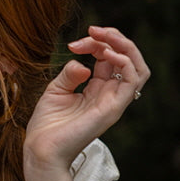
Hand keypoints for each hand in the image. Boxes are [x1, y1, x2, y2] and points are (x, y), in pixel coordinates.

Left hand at [25, 26, 149, 170]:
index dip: (96, 43)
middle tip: (93, 30)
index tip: (73, 44)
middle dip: (114, 38)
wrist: (41, 150)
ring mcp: (113, 102)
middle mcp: (109, 94)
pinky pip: (131, 81)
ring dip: (124, 46)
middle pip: (128, 58)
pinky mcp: (112, 109)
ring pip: (138, 68)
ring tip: (104, 36)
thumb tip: (81, 63)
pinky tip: (106, 54)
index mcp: (97, 89)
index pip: (109, 57)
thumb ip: (70, 73)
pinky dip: (123, 62)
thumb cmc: (47, 125)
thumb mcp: (56, 90)